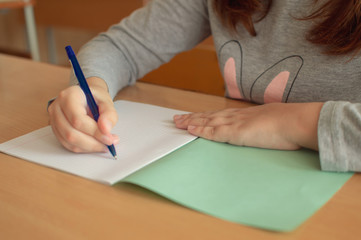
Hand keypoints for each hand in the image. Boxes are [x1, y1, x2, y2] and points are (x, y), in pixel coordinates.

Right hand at [48, 77, 118, 152]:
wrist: (85, 96)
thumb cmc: (94, 97)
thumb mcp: (106, 101)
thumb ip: (109, 114)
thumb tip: (106, 130)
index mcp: (69, 96)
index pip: (78, 119)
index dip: (94, 132)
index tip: (109, 138)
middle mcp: (57, 108)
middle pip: (71, 133)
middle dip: (92, 143)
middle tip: (108, 143)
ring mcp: (54, 119)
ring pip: (69, 141)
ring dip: (89, 147)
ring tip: (104, 144)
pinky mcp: (56, 129)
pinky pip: (68, 144)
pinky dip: (83, 148)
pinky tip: (95, 144)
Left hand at [174, 102, 323, 150]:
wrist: (294, 121)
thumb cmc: (286, 123)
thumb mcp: (268, 122)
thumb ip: (258, 125)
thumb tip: (258, 129)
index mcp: (242, 115)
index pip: (217, 115)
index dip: (203, 116)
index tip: (192, 117)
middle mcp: (235, 116)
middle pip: (208, 116)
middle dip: (191, 118)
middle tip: (176, 118)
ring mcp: (234, 123)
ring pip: (207, 122)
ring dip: (191, 122)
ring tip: (177, 123)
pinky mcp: (235, 133)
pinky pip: (214, 132)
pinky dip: (201, 131)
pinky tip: (190, 130)